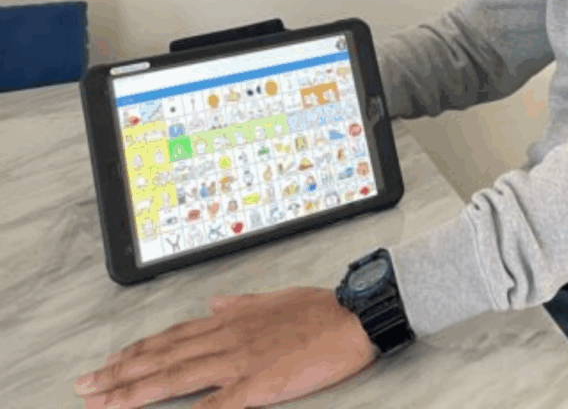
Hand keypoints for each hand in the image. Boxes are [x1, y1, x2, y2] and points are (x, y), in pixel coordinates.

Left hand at [73, 287, 377, 408]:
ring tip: (103, 402)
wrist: (351, 318)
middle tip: (85, 386)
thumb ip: (239, 304)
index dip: (137, 350)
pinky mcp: (257, 385)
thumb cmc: (316, 309)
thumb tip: (213, 303)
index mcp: (230, 319)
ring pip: (176, 377)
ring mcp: (239, 361)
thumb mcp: (272, 299)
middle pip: (163, 357)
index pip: (172, 336)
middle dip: (120, 373)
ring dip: (135, 391)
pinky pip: (215, 404)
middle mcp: (226, 337)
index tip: (108, 362)